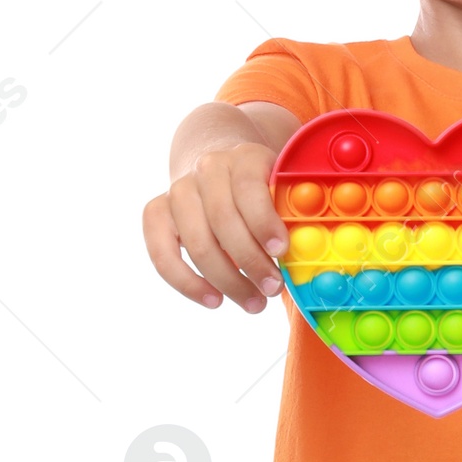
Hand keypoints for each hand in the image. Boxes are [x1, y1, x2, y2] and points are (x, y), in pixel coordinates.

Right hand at [142, 141, 288, 314]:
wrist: (220, 173)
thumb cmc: (261, 196)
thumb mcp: (280, 191)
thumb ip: (289, 214)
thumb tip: (305, 253)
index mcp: (244, 157)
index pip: (248, 187)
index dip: (264, 221)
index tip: (281, 251)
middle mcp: (207, 169)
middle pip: (223, 220)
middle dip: (251, 261)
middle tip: (273, 289)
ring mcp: (179, 190)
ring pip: (197, 243)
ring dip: (227, 280)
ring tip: (254, 303)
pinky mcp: (157, 213)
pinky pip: (162, 254)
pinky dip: (187, 283)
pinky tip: (214, 300)